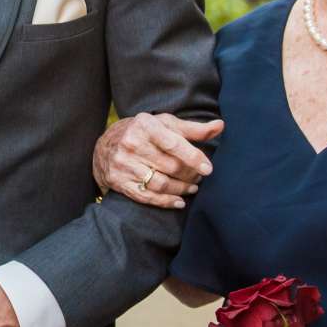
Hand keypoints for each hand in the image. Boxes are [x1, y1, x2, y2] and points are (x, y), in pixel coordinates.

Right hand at [93, 113, 222, 208]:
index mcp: (145, 125)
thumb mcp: (165, 124)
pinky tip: (179, 201)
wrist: (106, 144)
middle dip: (190, 175)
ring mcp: (123, 164)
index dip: (193, 158)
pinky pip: (147, 196)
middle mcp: (131, 143)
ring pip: (160, 183)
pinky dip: (166, 202)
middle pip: (170, 166)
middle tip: (199, 177)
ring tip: (192, 188)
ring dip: (181, 189)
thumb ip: (193, 129)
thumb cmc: (144, 132)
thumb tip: (220, 126)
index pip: (174, 144)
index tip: (208, 169)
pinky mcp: (118, 181)